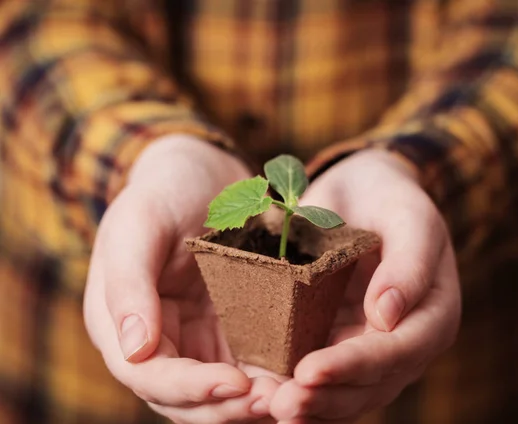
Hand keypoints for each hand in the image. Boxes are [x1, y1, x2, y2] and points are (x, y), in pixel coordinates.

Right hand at [84, 135, 281, 422]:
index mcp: (120, 322)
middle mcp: (156, 340)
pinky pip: (246, 365)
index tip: (236, 384)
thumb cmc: (164, 190)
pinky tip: (299, 377)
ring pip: (218, 393)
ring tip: (293, 398)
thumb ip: (128, 284)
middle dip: (228, 407)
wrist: (201, 172)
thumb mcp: (139, 223)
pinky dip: (268, 378)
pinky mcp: (227, 330)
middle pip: (186, 398)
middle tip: (277, 402)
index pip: (148, 375)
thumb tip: (135, 349)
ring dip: (252, 403)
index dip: (190, 389)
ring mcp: (194, 339)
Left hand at [269, 149, 461, 422]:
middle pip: (370, 384)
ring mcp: (369, 347)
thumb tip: (388, 315)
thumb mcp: (408, 215)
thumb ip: (409, 262)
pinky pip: (323, 376)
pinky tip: (266, 397)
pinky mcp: (338, 342)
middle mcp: (404, 341)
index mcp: (432, 314)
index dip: (355, 365)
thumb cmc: (389, 198)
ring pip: (346, 391)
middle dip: (326, 398)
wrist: (363, 193)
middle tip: (282, 405)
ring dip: (310, 406)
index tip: (310, 371)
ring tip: (271, 408)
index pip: (398, 351)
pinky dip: (300, 390)